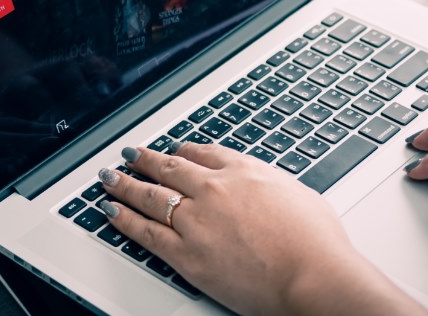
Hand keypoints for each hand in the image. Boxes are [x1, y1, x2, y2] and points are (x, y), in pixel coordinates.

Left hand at [98, 143, 420, 314]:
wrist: (313, 276)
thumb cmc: (317, 245)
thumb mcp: (299, 194)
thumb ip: (272, 186)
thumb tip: (265, 188)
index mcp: (243, 172)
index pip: (202, 153)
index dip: (181, 151)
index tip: (173, 151)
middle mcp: (214, 190)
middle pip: (169, 168)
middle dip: (145, 160)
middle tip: (130, 155)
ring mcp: (196, 220)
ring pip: (150, 195)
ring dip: (124, 184)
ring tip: (109, 178)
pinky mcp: (186, 253)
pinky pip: (146, 232)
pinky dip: (124, 219)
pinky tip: (111, 212)